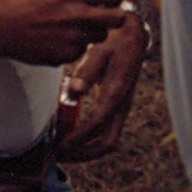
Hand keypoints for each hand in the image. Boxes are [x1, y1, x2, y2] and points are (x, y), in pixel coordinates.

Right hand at [0, 0, 127, 65]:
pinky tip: (56, 38)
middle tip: (102, 16)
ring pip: (100, 36)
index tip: (107, 0)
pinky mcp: (64, 56)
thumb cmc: (24, 2)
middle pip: (117, 19)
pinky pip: (80, 50)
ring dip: (91, 32)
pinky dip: (73, 46)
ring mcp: (71, 38)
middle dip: (112, 16)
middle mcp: (76, 15)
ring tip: (71, 26)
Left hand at [55, 16, 146, 160]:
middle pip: (107, 142)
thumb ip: (87, 71)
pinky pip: (104, 132)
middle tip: (58, 154)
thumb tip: (73, 91)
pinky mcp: (116, 108)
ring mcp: (120, 108)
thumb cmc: (114, 42)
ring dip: (85, 150)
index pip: (97, 123)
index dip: (78, 137)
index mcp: (117, 91)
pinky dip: (87, 139)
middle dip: (83, 153)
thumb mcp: (99, 51)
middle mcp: (121, 105)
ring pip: (107, 141)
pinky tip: (70, 134)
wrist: (133, 38)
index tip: (60, 144)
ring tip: (62, 149)